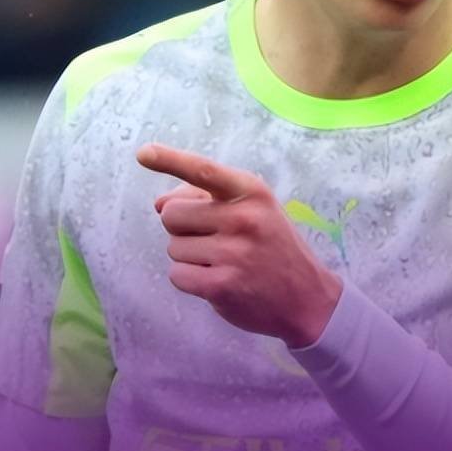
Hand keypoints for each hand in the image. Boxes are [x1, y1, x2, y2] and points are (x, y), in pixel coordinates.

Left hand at [136, 143, 341, 347]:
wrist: (307, 297)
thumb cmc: (274, 246)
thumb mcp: (255, 211)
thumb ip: (208, 199)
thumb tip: (159, 205)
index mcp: (253, 193)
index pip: (204, 171)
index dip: (170, 160)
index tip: (144, 153)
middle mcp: (243, 218)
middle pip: (172, 214)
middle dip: (182, 227)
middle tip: (212, 238)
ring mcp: (232, 253)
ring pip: (173, 247)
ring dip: (189, 256)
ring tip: (222, 262)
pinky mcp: (221, 286)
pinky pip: (178, 275)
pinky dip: (190, 279)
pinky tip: (217, 280)